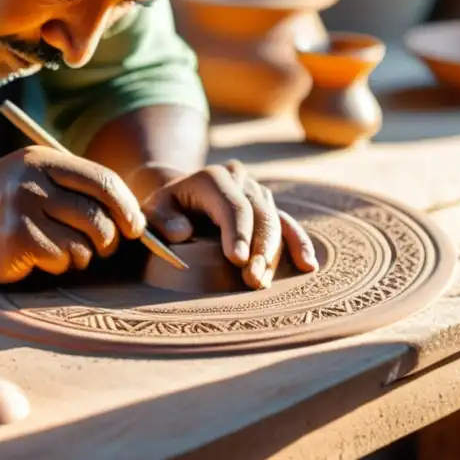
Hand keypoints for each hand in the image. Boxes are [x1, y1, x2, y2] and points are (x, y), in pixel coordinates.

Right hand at [0, 146, 146, 283]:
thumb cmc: (1, 206)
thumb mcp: (33, 179)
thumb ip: (75, 188)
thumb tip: (133, 218)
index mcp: (44, 158)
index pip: (103, 181)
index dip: (126, 208)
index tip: (134, 228)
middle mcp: (34, 178)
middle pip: (99, 214)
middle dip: (109, 239)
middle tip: (101, 248)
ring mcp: (23, 207)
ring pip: (83, 241)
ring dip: (82, 255)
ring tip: (63, 252)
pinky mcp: (16, 237)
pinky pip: (61, 258)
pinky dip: (59, 265)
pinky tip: (40, 259)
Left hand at [140, 160, 317, 288]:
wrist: (178, 195)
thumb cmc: (163, 209)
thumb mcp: (151, 211)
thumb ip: (162, 220)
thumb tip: (184, 232)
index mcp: (212, 177)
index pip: (232, 205)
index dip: (239, 233)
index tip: (238, 261)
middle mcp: (239, 180)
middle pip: (260, 214)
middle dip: (260, 249)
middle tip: (252, 280)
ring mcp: (256, 192)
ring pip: (276, 220)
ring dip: (275, 254)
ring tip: (263, 282)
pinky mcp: (268, 207)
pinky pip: (288, 224)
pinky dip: (299, 244)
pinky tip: (308, 265)